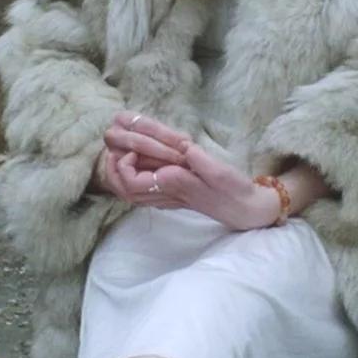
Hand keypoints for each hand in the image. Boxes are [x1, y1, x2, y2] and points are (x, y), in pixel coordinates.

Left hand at [98, 112, 283, 230]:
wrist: (245, 209)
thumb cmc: (233, 189)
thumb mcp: (219, 171)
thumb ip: (198, 160)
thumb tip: (183, 148)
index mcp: (173, 184)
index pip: (132, 181)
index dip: (123, 166)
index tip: (132, 149)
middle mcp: (166, 193)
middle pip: (125, 190)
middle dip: (112, 171)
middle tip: (113, 149)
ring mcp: (168, 197)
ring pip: (131, 193)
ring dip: (120, 175)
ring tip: (121, 153)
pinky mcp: (173, 196)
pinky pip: (144, 192)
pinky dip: (132, 178)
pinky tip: (138, 162)